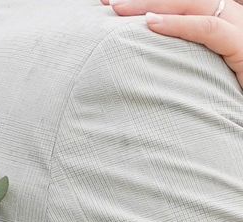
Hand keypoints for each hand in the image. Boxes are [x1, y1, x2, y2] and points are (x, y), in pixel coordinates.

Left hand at [101, 0, 242, 85]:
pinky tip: (151, 24)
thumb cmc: (222, 97)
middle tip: (106, 2)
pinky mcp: (242, 47)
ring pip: (193, 4)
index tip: (110, 4)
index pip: (180, 2)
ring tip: (119, 10)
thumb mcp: (192, 73)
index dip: (146, 1)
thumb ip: (170, 59)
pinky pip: (210, 30)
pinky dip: (180, 25)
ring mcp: (237, 28)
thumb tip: (130, 61)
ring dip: (152, 5)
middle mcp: (228, 18)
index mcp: (217, 20)